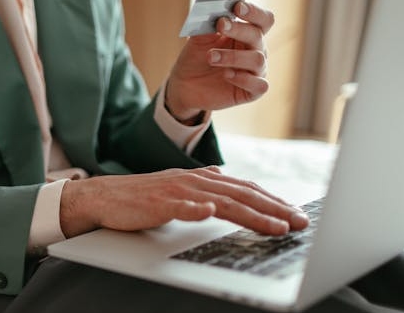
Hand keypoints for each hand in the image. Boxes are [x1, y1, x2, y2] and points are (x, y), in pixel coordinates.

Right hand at [59, 166, 307, 237]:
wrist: (106, 196)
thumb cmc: (142, 196)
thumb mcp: (179, 188)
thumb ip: (203, 185)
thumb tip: (225, 180)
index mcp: (201, 179)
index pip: (245, 189)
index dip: (272, 200)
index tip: (295, 214)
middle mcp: (194, 181)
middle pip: (241, 194)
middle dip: (274, 208)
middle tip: (298, 222)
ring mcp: (177, 191)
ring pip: (220, 201)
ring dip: (250, 213)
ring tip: (273, 225)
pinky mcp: (158, 203)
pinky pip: (180, 206)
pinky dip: (196, 209)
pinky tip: (209, 212)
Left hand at [165, 1, 274, 121]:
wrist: (185, 85)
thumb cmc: (195, 58)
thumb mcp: (197, 41)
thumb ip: (206, 26)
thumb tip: (211, 11)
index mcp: (247, 33)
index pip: (262, 19)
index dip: (254, 11)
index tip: (238, 6)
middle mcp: (256, 50)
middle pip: (258, 36)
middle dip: (239, 29)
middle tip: (221, 25)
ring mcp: (256, 71)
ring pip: (257, 59)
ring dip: (233, 56)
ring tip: (211, 56)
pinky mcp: (252, 92)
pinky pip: (259, 85)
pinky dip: (244, 79)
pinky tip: (227, 75)